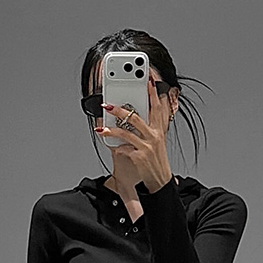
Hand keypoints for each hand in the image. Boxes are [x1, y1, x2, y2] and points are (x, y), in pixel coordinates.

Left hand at [96, 73, 172, 193]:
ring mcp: (147, 147)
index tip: (148, 81)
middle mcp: (154, 136)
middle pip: (136, 117)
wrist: (160, 181)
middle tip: (108, 104)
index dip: (153, 94)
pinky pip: (124, 149)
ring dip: (112, 129)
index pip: (158, 108)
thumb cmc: (156, 161)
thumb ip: (151, 127)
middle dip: (121, 110)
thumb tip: (137, 115)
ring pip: (126, 132)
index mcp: (159, 131)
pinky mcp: (140, 157)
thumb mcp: (158, 142)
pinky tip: (113, 147)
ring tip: (102, 128)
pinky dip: (117, 148)